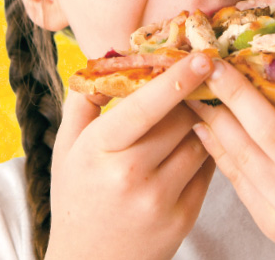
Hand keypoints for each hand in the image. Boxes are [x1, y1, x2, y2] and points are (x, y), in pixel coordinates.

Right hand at [46, 53, 216, 259]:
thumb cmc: (77, 197)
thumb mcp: (66, 147)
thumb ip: (85, 99)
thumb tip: (111, 56)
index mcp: (99, 150)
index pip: (145, 107)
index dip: (177, 78)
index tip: (202, 56)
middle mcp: (130, 175)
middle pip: (180, 118)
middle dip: (188, 97)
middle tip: (195, 81)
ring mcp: (160, 199)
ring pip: (199, 141)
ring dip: (199, 123)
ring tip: (187, 118)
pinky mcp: (184, 218)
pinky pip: (207, 169)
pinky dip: (204, 151)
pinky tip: (189, 148)